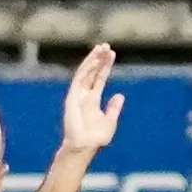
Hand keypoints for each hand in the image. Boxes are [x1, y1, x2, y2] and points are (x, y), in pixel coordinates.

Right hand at [59, 44, 125, 159]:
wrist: (84, 146)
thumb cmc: (95, 138)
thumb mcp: (110, 121)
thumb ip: (113, 108)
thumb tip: (119, 95)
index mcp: (92, 100)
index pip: (99, 78)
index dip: (105, 66)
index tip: (111, 54)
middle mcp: (84, 95)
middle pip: (92, 72)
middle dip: (99, 59)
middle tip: (106, 46)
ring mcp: (77, 95)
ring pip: (85, 72)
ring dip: (93, 59)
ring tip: (102, 48)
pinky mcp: (72, 97)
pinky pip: (79, 79)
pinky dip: (87, 68)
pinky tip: (95, 59)